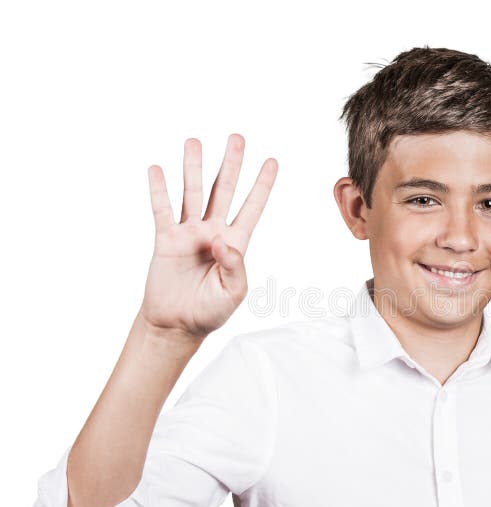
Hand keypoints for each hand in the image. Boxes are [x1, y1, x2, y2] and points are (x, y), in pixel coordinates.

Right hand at [139, 134, 277, 339]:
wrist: (176, 325)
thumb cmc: (209, 312)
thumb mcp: (233, 293)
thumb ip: (235, 266)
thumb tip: (222, 241)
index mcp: (236, 243)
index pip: (252, 207)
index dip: (262, 185)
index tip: (272, 161)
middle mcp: (213, 232)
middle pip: (223, 190)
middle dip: (231, 164)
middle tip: (237, 137)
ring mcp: (189, 233)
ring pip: (192, 193)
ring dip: (194, 168)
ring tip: (194, 142)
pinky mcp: (165, 240)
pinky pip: (162, 210)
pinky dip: (159, 190)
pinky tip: (157, 169)